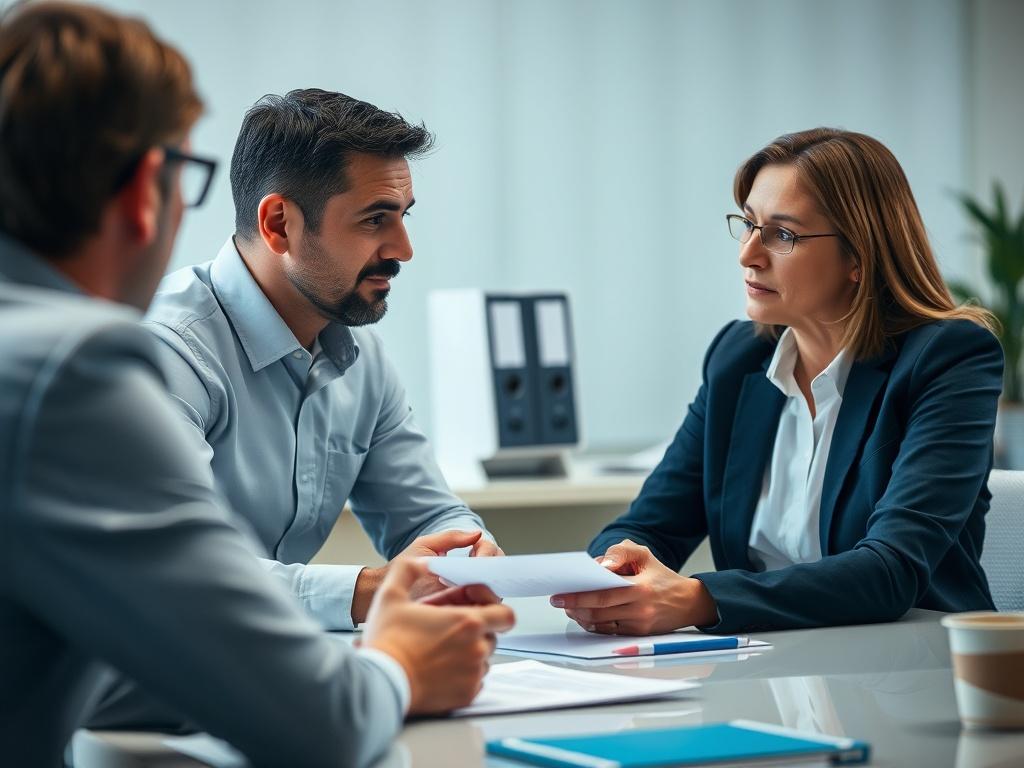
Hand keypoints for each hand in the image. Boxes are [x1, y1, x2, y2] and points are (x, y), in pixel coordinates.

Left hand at [351, 530, 503, 623]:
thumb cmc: (406, 566)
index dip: (487, 554)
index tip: (478, 560)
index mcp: (465, 556)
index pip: (489, 550)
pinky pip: (481, 608)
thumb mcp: (425, 546)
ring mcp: (469, 593)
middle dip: (492, 570)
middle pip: (496, 569)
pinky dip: (479, 605)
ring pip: (493, 589)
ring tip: (472, 589)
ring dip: (487, 589)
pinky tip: (469, 603)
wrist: (390, 591)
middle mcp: (471, 574)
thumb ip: (450, 537)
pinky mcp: (464, 610)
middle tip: (479, 575)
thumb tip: (476, 534)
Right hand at [362, 558, 514, 715]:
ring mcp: (473, 675)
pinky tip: (440, 666)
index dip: (491, 606)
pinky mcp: (467, 695)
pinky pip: (475, 679)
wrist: (379, 684)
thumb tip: (423, 563)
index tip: (472, 605)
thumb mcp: (391, 594)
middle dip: (475, 627)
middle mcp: (477, 649)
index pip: (504, 613)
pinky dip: (463, 672)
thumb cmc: (387, 641)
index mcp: (468, 623)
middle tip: (448, 625)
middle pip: (492, 633)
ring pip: (484, 657)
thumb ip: (409, 569)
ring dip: (469, 648)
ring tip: (441, 645)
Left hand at [549, 540, 717, 634]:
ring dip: (581, 617)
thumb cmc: (662, 576)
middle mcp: (639, 609)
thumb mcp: (644, 555)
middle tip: (559, 602)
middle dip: (574, 607)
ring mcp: (638, 624)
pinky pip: (609, 632)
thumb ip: (620, 552)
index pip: (602, 593)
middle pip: (598, 612)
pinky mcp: (638, 635)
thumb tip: (599, 566)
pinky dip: (594, 625)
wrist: (689, 602)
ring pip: (601, 624)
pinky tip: (585, 616)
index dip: (578, 596)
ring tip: (570, 608)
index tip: (559, 595)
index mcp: (640, 587)